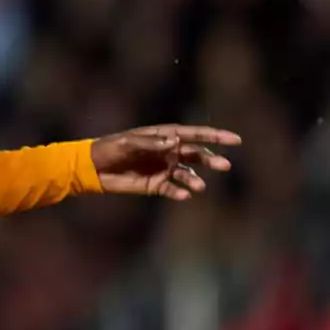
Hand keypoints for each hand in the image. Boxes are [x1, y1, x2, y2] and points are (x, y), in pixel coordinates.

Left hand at [90, 124, 240, 200]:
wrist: (93, 169)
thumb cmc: (110, 148)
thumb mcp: (128, 143)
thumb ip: (151, 143)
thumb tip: (175, 141)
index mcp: (163, 136)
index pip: (194, 134)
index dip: (215, 136)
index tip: (236, 140)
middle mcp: (167, 152)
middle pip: (196, 154)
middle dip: (212, 159)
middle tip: (225, 165)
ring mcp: (163, 169)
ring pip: (188, 174)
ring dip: (196, 180)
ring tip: (199, 186)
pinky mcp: (156, 185)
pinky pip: (173, 189)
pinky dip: (180, 193)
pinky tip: (184, 195)